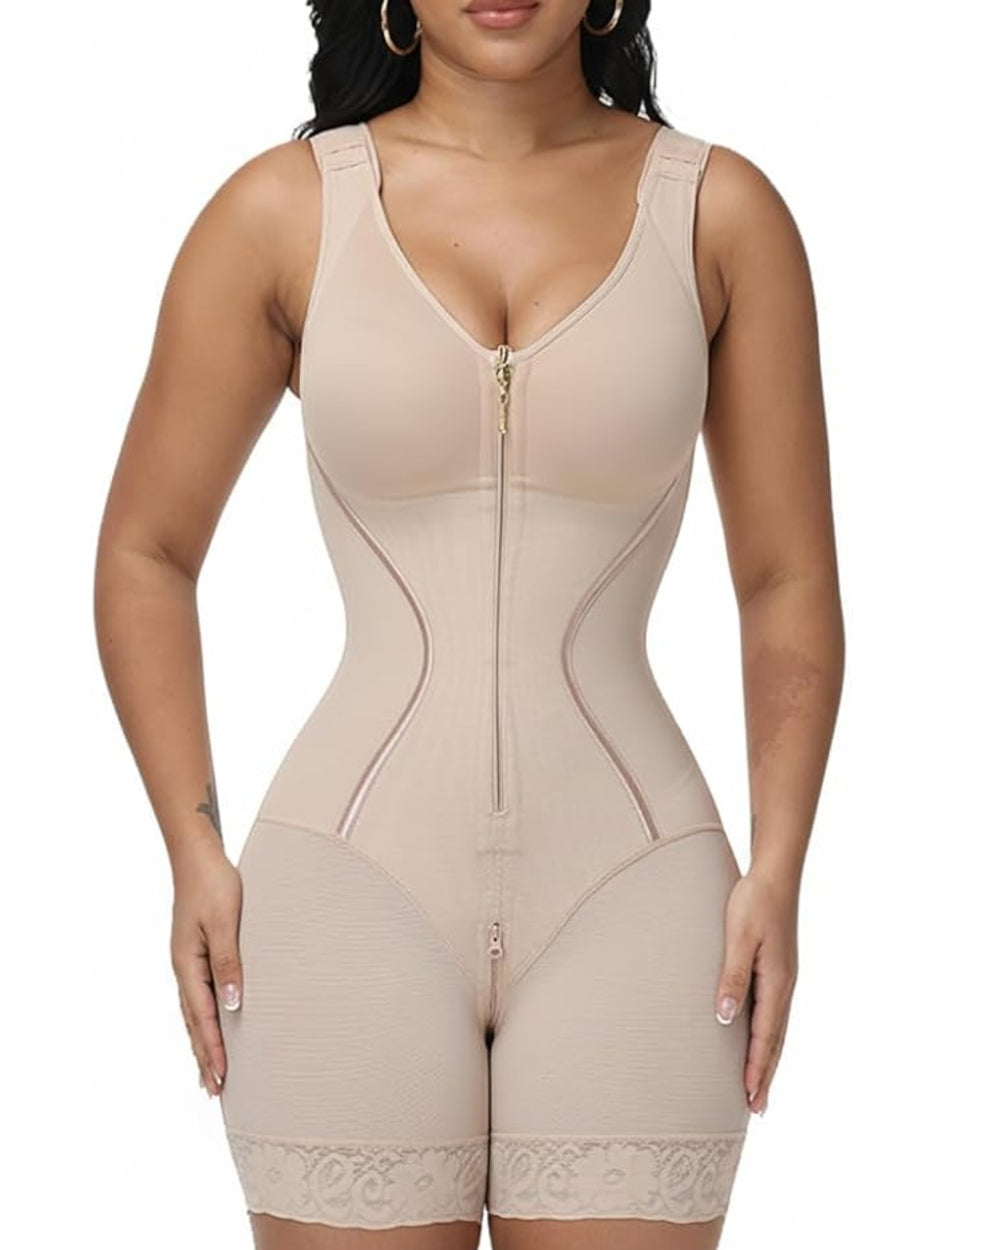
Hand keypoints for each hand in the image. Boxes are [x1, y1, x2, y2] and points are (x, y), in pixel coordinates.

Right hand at [169, 839, 243, 1096]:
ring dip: (202, 1042)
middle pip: (193, 1023)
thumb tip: (233, 1005)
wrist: (197, 855)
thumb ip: (229, 963)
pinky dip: (204, 1018)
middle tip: (214, 1091)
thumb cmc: (214, 884)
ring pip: (194, 1012)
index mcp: (188, 965)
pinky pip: (199, 995)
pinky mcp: (196, 952)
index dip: (213, 1049)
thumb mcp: (224, 923)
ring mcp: (188, 961)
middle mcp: (184, 968)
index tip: (222, 1078)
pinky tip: (211, 1025)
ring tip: (209, 1072)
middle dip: (205, 1057)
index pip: (202, 1018)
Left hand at [714, 863, 798, 1114]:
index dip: (755, 1069)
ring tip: (758, 1085)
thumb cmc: (754, 901)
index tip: (749, 1098)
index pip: (765, 1037)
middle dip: (764, 1075)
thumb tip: (725, 1017)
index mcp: (777, 982)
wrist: (775, 873)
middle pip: (776, 1041)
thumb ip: (733, 976)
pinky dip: (768, 1036)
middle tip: (756, 1108)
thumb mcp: (739, 937)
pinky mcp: (779, 969)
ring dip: (767, 1059)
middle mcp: (785, 986)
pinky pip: (774, 1013)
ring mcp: (784, 978)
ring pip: (777, 1029)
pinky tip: (759, 1040)